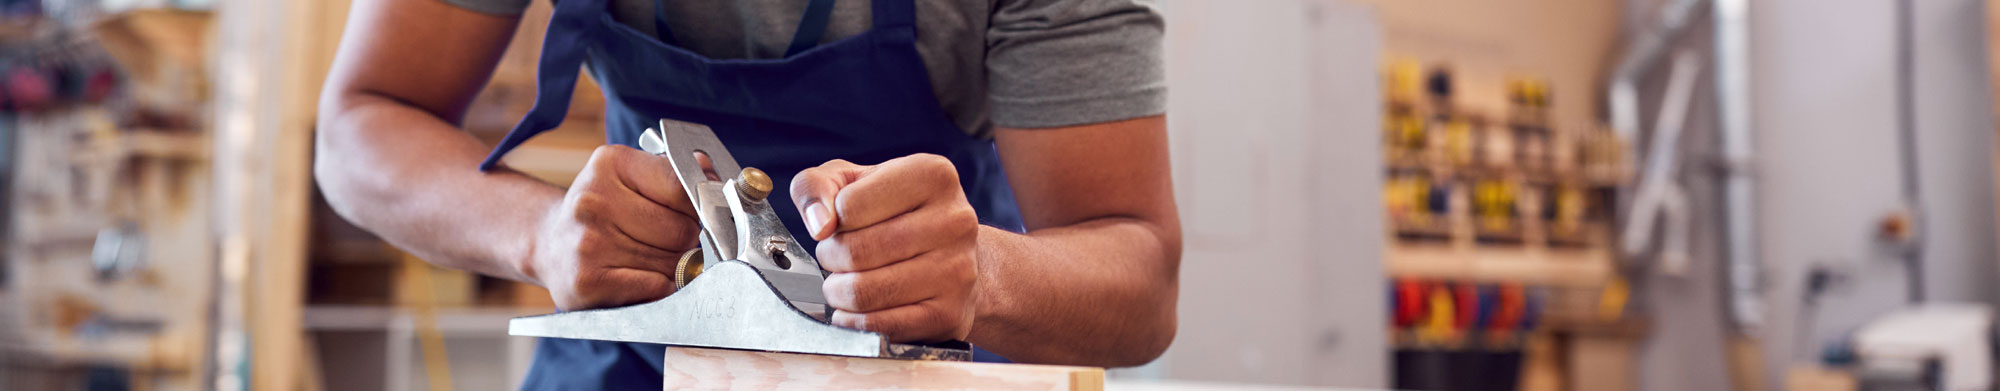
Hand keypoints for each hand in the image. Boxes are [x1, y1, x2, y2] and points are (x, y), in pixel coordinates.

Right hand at [526, 145, 700, 310]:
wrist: (550, 244)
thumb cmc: (603, 211)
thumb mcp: (632, 176)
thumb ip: (675, 173)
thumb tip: (710, 172)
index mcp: (610, 164)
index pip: (683, 187)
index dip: (697, 206)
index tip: (691, 213)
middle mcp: (593, 201)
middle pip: (682, 230)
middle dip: (685, 240)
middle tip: (663, 240)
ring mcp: (587, 243)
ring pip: (673, 262)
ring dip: (672, 267)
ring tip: (647, 258)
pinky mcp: (587, 282)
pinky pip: (656, 288)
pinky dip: (660, 288)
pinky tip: (641, 278)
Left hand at [791, 154, 979, 341]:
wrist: (953, 258)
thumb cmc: (896, 214)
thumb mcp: (853, 182)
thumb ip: (817, 185)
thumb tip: (819, 223)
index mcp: (932, 174)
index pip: (849, 206)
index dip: (832, 221)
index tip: (843, 225)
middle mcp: (955, 220)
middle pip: (855, 252)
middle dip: (832, 259)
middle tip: (838, 259)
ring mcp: (957, 270)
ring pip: (864, 293)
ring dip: (839, 293)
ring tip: (848, 283)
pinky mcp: (950, 314)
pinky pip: (880, 327)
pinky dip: (855, 322)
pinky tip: (859, 310)